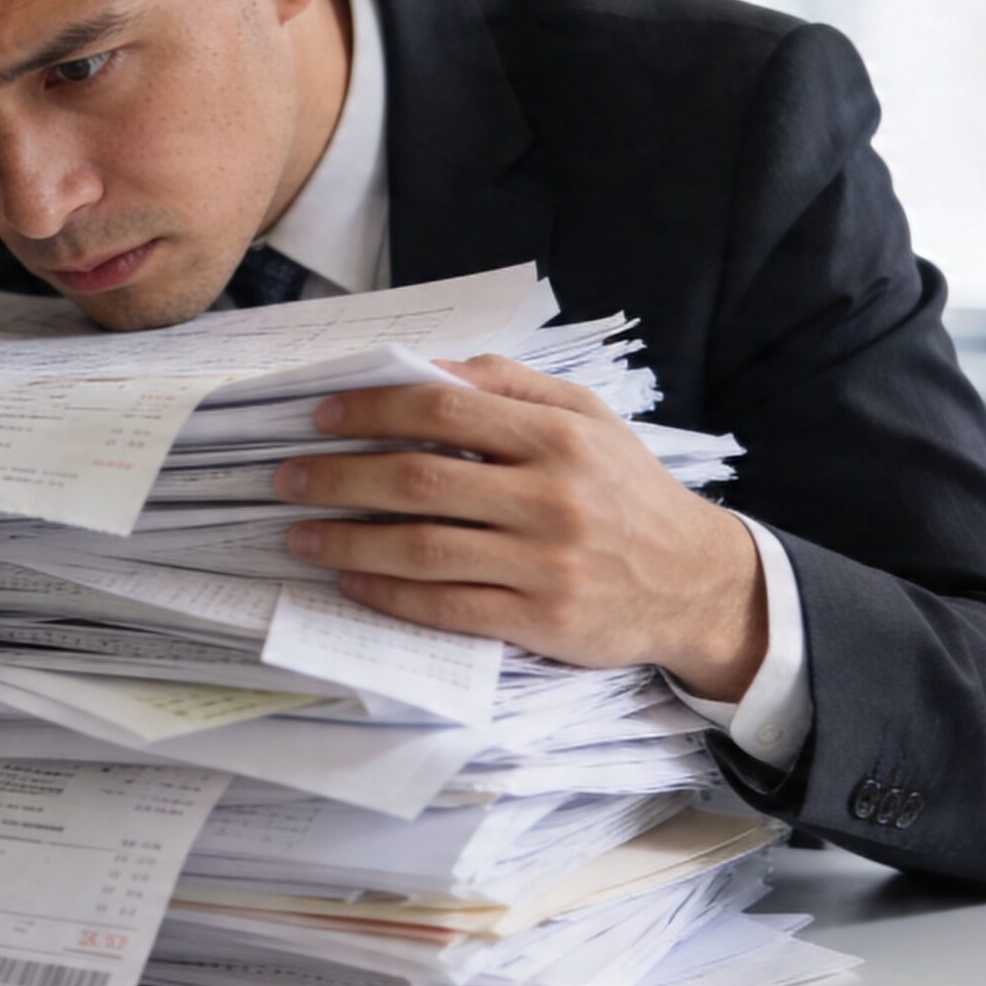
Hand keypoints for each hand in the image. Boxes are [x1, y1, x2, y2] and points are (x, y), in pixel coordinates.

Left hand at [273, 355, 768, 698]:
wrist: (698, 583)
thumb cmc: (627, 492)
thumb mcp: (589, 418)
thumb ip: (511, 385)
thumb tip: (428, 365)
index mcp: (559, 436)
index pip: (443, 407)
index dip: (371, 410)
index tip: (320, 417)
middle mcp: (552, 496)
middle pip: (419, 478)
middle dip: (339, 477)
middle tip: (287, 478)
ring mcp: (546, 562)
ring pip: (423, 547)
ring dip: (349, 540)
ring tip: (300, 535)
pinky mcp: (541, 620)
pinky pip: (446, 607)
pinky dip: (389, 593)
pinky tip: (352, 581)